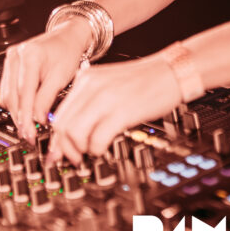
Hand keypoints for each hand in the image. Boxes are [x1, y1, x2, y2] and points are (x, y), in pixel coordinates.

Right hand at [0, 20, 90, 143]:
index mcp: (30, 56)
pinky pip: (7, 90)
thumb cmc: (67, 52)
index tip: (30, 133)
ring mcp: (10, 59)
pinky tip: (25, 110)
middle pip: (12, 96)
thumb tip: (37, 121)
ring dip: (16, 112)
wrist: (67, 37)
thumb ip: (46, 99)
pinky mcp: (9, 64)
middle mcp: (16, 56)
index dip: (26, 117)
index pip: (24, 94)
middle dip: (20, 118)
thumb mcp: (61, 76)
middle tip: (29, 134)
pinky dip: (15, 102)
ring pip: (6, 95)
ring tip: (28, 125)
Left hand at [47, 54, 180, 163]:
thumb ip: (89, 101)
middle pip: (62, 126)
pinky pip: (96, 139)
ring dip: (79, 150)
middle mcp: (92, 86)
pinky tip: (104, 147)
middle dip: (64, 149)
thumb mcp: (109, 83)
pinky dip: (96, 150)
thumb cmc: (145, 81)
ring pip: (74, 134)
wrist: (172, 71)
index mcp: (86, 79)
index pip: (59, 114)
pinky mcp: (122, 111)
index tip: (58, 153)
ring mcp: (106, 98)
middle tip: (73, 159)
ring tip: (90, 153)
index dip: (57, 139)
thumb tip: (72, 132)